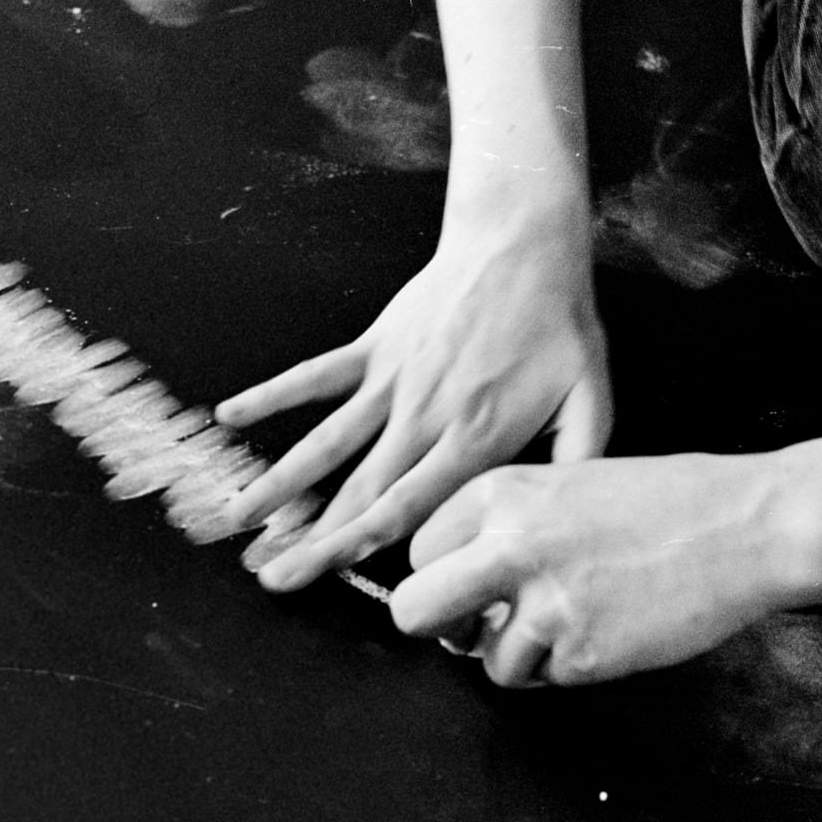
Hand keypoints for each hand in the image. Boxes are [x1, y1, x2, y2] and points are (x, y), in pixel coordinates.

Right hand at [216, 198, 612, 589]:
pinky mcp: (375, 347)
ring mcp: (392, 381)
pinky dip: (271, 395)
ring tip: (239, 519)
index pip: (411, 507)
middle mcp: (423, 416)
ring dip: (280, 484)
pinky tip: (229, 416)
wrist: (523, 243)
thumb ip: (576, 465)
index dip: (363, 547)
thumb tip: (561, 524)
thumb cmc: (560, 325)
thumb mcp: (591, 401)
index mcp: (475, 439)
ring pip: (326, 442)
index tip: (325, 577)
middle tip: (274, 578)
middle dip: (314, 539)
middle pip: (359, 490)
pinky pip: (315, 376)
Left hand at [390, 455, 818, 686]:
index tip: (467, 585)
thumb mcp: (566, 483)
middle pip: (414, 611)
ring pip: (483, 661)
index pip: (417, 552)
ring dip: (520, 655)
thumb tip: (455, 587)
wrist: (748, 525)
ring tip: (576, 619)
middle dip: (441, 627)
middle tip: (475, 628)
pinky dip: (570, 666)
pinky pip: (545, 678)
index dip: (439, 576)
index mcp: (499, 493)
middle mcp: (508, 546)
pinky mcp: (580, 653)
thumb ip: (504, 526)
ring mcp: (544, 604)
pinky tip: (610, 627)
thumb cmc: (666, 502)